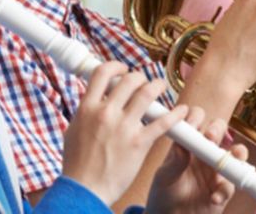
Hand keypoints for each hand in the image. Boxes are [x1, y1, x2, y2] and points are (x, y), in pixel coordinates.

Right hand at [62, 62, 187, 204]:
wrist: (84, 190)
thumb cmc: (78, 164)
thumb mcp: (73, 130)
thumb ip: (86, 112)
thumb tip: (94, 98)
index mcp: (87, 108)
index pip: (103, 73)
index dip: (117, 66)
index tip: (124, 70)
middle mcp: (105, 113)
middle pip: (130, 79)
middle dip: (141, 77)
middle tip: (146, 83)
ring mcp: (123, 127)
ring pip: (148, 93)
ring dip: (159, 86)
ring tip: (162, 87)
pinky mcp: (139, 142)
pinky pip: (163, 121)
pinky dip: (176, 114)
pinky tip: (182, 111)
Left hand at [147, 107, 246, 213]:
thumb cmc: (164, 195)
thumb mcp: (164, 177)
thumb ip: (174, 162)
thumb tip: (182, 146)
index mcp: (189, 144)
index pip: (196, 120)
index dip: (196, 117)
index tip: (191, 123)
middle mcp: (205, 153)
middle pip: (219, 130)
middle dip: (217, 129)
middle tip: (210, 136)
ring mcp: (217, 170)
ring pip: (236, 154)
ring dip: (237, 153)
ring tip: (233, 156)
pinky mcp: (224, 189)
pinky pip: (231, 185)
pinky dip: (224, 190)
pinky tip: (213, 197)